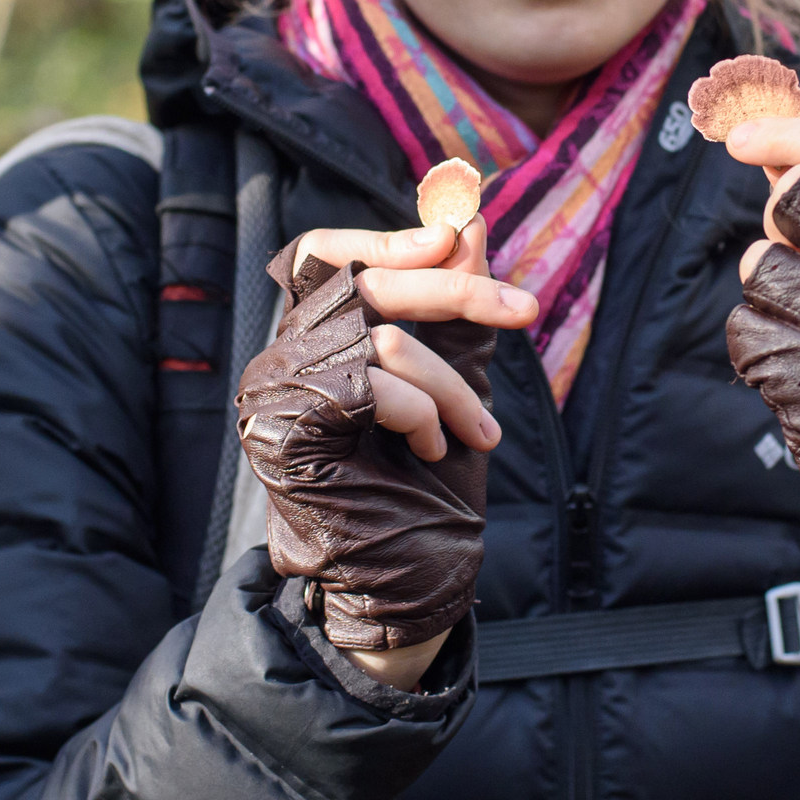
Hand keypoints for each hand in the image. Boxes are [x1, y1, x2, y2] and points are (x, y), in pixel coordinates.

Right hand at [235, 219, 536, 688]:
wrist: (414, 577)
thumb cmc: (429, 485)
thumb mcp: (454, 378)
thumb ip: (454, 308)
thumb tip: (470, 221)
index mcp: (316, 338)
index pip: (323, 253)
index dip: (383, 236)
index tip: (457, 234)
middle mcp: (283, 357)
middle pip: (362, 282)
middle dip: (456, 293)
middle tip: (525, 309)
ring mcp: (274, 392)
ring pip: (382, 340)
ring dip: (450, 386)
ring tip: (475, 433)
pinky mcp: (283, 428)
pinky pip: (370, 386)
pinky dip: (420, 413)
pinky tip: (429, 450)